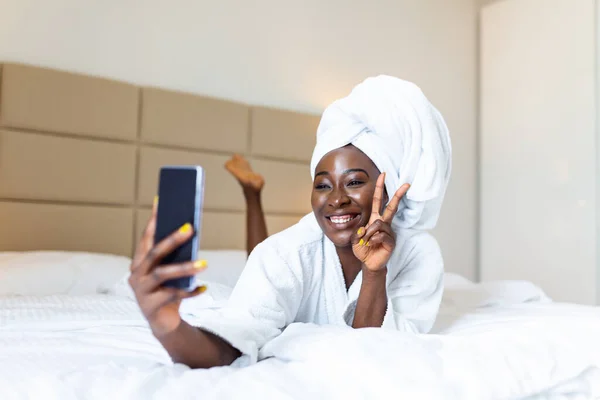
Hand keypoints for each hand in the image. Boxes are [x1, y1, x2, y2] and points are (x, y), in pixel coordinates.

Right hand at [128, 197, 207, 336]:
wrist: (163, 322)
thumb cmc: (168, 290)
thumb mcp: (170, 271)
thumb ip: (175, 256)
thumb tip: (189, 231)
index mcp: (139, 262)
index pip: (146, 238)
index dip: (154, 221)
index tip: (162, 203)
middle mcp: (136, 274)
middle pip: (154, 253)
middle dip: (172, 239)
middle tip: (190, 228)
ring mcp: (141, 291)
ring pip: (162, 274)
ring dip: (184, 268)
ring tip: (204, 263)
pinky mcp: (151, 307)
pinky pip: (174, 296)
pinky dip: (190, 292)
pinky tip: (204, 288)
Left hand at [351, 173, 409, 271]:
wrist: (369, 263)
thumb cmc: (363, 249)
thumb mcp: (355, 239)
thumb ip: (358, 232)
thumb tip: (366, 229)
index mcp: (375, 219)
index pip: (379, 201)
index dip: (380, 188)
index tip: (383, 175)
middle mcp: (384, 223)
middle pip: (392, 206)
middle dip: (398, 195)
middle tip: (406, 184)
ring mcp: (389, 232)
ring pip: (378, 224)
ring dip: (368, 233)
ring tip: (366, 242)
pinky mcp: (391, 241)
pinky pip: (381, 235)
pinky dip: (372, 240)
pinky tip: (372, 244)